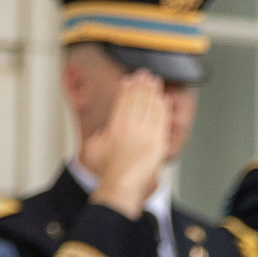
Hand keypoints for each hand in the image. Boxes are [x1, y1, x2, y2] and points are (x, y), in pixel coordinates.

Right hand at [89, 72, 173, 213]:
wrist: (123, 182)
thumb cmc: (107, 170)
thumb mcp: (94, 148)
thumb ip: (100, 135)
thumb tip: (104, 131)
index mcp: (116, 126)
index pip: (123, 102)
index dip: (127, 88)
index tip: (130, 79)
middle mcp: (131, 127)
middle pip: (138, 100)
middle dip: (142, 85)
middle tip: (145, 74)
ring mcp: (146, 134)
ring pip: (151, 107)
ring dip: (153, 92)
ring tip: (155, 82)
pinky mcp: (158, 142)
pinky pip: (162, 120)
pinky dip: (163, 109)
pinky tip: (163, 100)